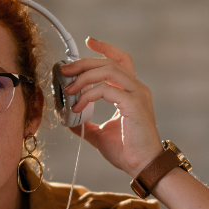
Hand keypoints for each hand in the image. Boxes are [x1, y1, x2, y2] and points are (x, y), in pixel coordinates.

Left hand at [60, 38, 162, 176]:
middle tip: (65, 69)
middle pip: (109, 62)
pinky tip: (78, 107)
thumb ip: (87, 125)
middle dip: (84, 62)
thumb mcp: (101, 134)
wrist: (143, 166)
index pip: (120, 60)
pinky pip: (106, 90)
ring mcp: (137, 94)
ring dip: (84, 76)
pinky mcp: (134, 104)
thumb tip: (69, 120)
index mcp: (132, 91)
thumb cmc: (127, 151)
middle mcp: (137, 88)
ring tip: (68, 89)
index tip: (88, 42)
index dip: (105, 48)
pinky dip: (88, 95)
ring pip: (108, 70)